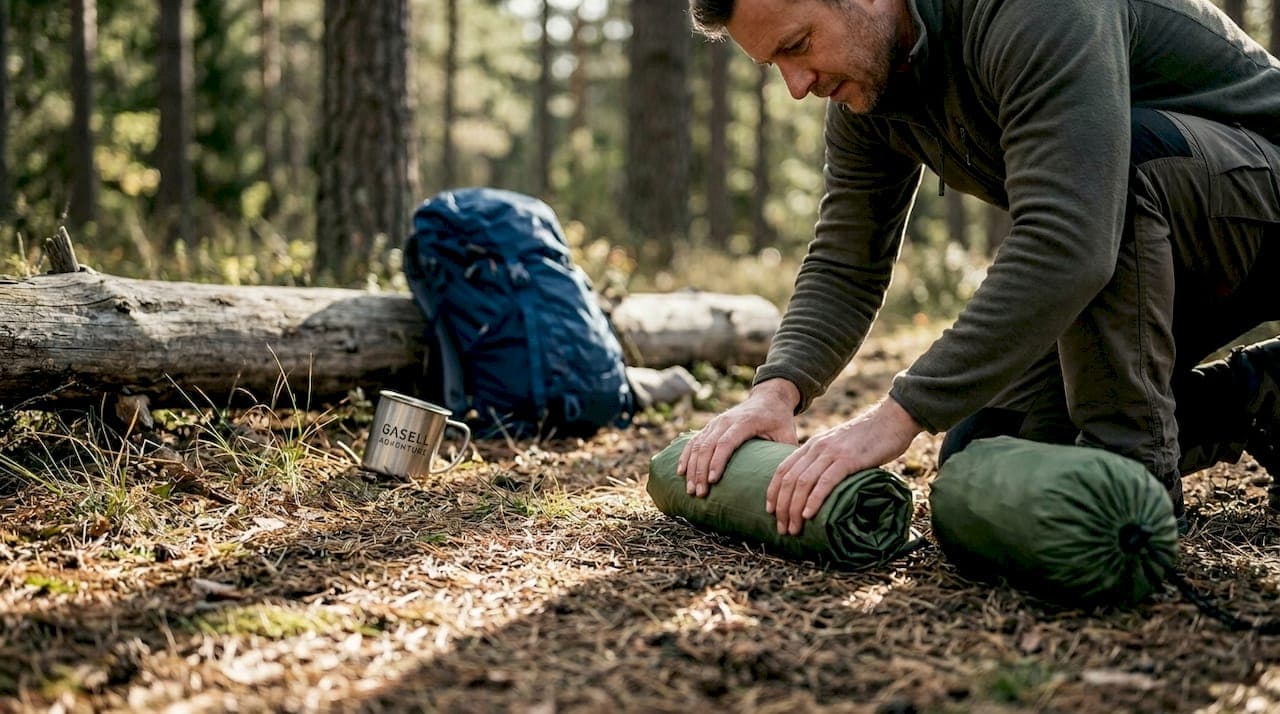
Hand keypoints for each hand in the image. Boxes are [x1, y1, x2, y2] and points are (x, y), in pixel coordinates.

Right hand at [677, 378, 799, 496]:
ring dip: (692, 468)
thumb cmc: (779, 420)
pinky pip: (693, 441)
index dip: (717, 461)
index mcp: (745, 422)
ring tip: (690, 489)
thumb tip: (788, 481)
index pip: (726, 442)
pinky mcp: (710, 426)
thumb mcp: (787, 434)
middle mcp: (726, 421)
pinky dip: (686, 457)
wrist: (768, 397)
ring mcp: (715, 423)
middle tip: (699, 493)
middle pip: (707, 446)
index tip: (712, 480)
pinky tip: (681, 472)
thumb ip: (785, 453)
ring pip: (698, 445)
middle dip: (700, 471)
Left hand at [767, 395, 921, 534]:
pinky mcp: (848, 459)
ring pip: (803, 483)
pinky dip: (814, 500)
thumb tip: (821, 489)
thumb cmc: (869, 439)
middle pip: (789, 480)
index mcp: (812, 445)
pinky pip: (825, 481)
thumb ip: (828, 462)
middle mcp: (817, 447)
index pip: (782, 470)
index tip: (770, 512)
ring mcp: (832, 453)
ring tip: (794, 529)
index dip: (773, 492)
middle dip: (782, 508)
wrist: (892, 419)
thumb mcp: (840, 448)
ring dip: (795, 509)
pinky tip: (809, 515)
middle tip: (782, 529)